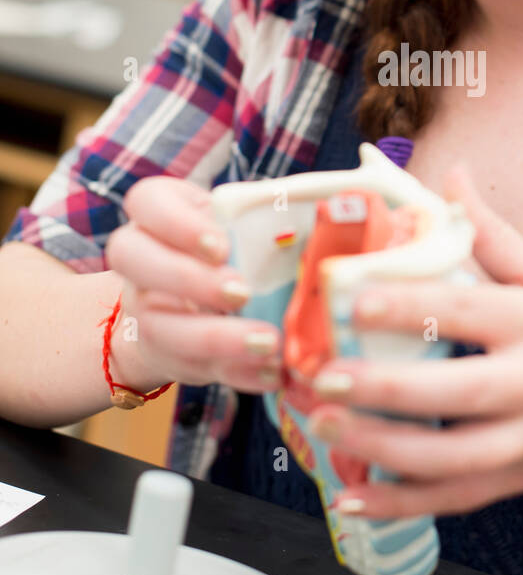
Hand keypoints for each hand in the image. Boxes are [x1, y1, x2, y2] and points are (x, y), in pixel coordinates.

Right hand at [104, 176, 283, 395]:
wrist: (196, 299)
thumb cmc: (233, 244)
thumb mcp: (243, 220)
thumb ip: (271, 215)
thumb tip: (336, 204)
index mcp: (159, 212)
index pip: (146, 202)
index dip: (178, 224)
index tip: (222, 246)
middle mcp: (140, 258)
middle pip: (133, 258)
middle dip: (190, 279)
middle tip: (242, 293)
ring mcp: (144, 309)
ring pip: (157, 324)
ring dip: (216, 337)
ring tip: (268, 342)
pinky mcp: (165, 353)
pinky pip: (191, 367)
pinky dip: (236, 372)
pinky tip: (271, 372)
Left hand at [306, 162, 522, 518]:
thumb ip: (493, 235)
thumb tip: (451, 173)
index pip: (466, 310)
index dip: (408, 306)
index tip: (351, 298)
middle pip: (456, 391)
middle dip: (384, 388)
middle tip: (321, 375)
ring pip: (450, 456)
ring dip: (380, 448)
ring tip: (323, 426)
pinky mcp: (516, 481)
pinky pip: (453, 498)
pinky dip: (400, 504)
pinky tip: (350, 499)